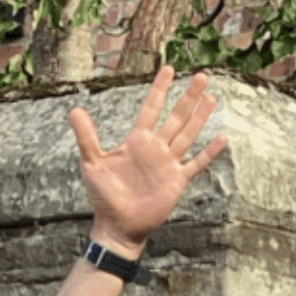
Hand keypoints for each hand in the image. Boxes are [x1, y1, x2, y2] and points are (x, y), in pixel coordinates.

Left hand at [72, 62, 230, 251]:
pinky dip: (209, 152)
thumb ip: (86, 136)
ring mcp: (168, 164)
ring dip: (200, 117)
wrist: (117, 226)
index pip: (151, 108)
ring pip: (188, 134)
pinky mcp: (177, 182)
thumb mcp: (92, 163)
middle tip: (202, 76)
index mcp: (137, 141)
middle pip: (176, 116)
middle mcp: (155, 148)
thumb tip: (74, 109)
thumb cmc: (104, 196)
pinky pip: (196, 164)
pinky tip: (221, 138)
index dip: (160, 89)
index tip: (169, 69)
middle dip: (189, 96)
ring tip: (212, 97)